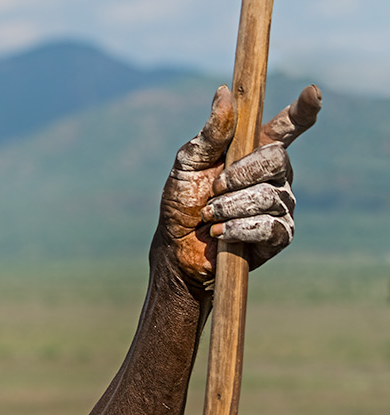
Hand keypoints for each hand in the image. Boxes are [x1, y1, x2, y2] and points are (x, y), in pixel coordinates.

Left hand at [159, 84, 320, 285]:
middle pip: (277, 160)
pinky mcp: (278, 235)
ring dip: (230, 206)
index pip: (287, 126)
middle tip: (214, 189)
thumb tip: (224, 93)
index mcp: (255, 152)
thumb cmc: (182, 202)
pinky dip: (239, 229)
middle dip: (240, 174)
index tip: (312, 93)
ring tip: (209, 215)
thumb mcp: (188, 165)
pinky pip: (269, 226)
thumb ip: (210, 134)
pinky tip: (221, 233)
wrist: (176, 247)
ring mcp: (280, 204)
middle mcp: (275, 175)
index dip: (303, 110)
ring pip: (269, 196)